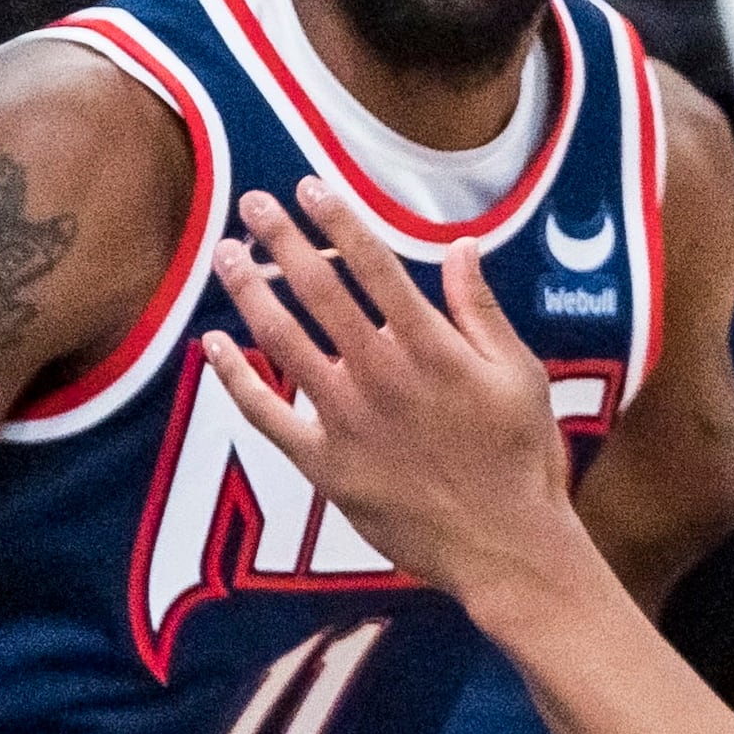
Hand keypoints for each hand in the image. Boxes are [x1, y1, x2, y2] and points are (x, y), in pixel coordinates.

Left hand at [195, 180, 585, 605]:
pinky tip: (211, 346)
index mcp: (430, 344)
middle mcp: (380, 373)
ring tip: (225, 255)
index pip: (373, 264)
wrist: (504, 547)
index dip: (337, 219)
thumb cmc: (522, 458)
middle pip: (317, 289)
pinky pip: (265, 414)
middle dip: (280, 238)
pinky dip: (234, 377)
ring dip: (249, 291)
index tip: (309, 186)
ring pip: (281, 340)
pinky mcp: (324, 465)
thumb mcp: (519, 374)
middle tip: (252, 204)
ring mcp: (347, 419)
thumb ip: (480, 309)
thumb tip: (462, 246)